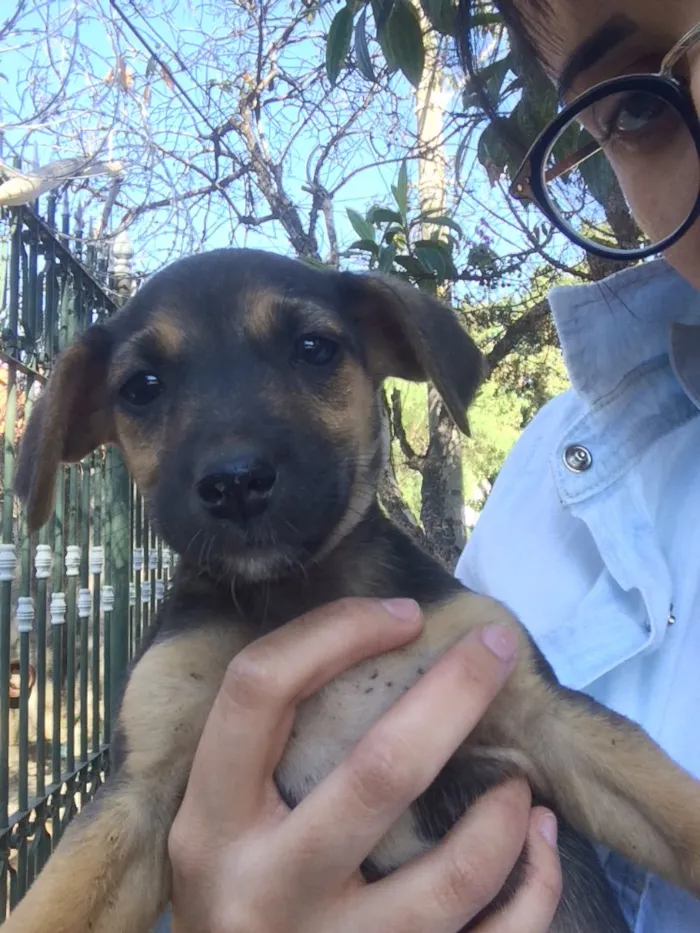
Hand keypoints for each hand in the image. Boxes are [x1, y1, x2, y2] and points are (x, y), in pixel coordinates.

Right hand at [168, 597, 561, 932]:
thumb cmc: (234, 895)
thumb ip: (267, 755)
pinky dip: (534, 886)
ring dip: (503, 813)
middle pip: (378, 772)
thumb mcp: (220, 824)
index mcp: (211, 822)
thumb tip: (380, 643)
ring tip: (519, 783)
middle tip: (497, 648)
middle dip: (456, 694)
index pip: (259, 689)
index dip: (336, 631)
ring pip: (449, 878)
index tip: (404, 616)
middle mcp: (263, 889)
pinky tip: (540, 842)